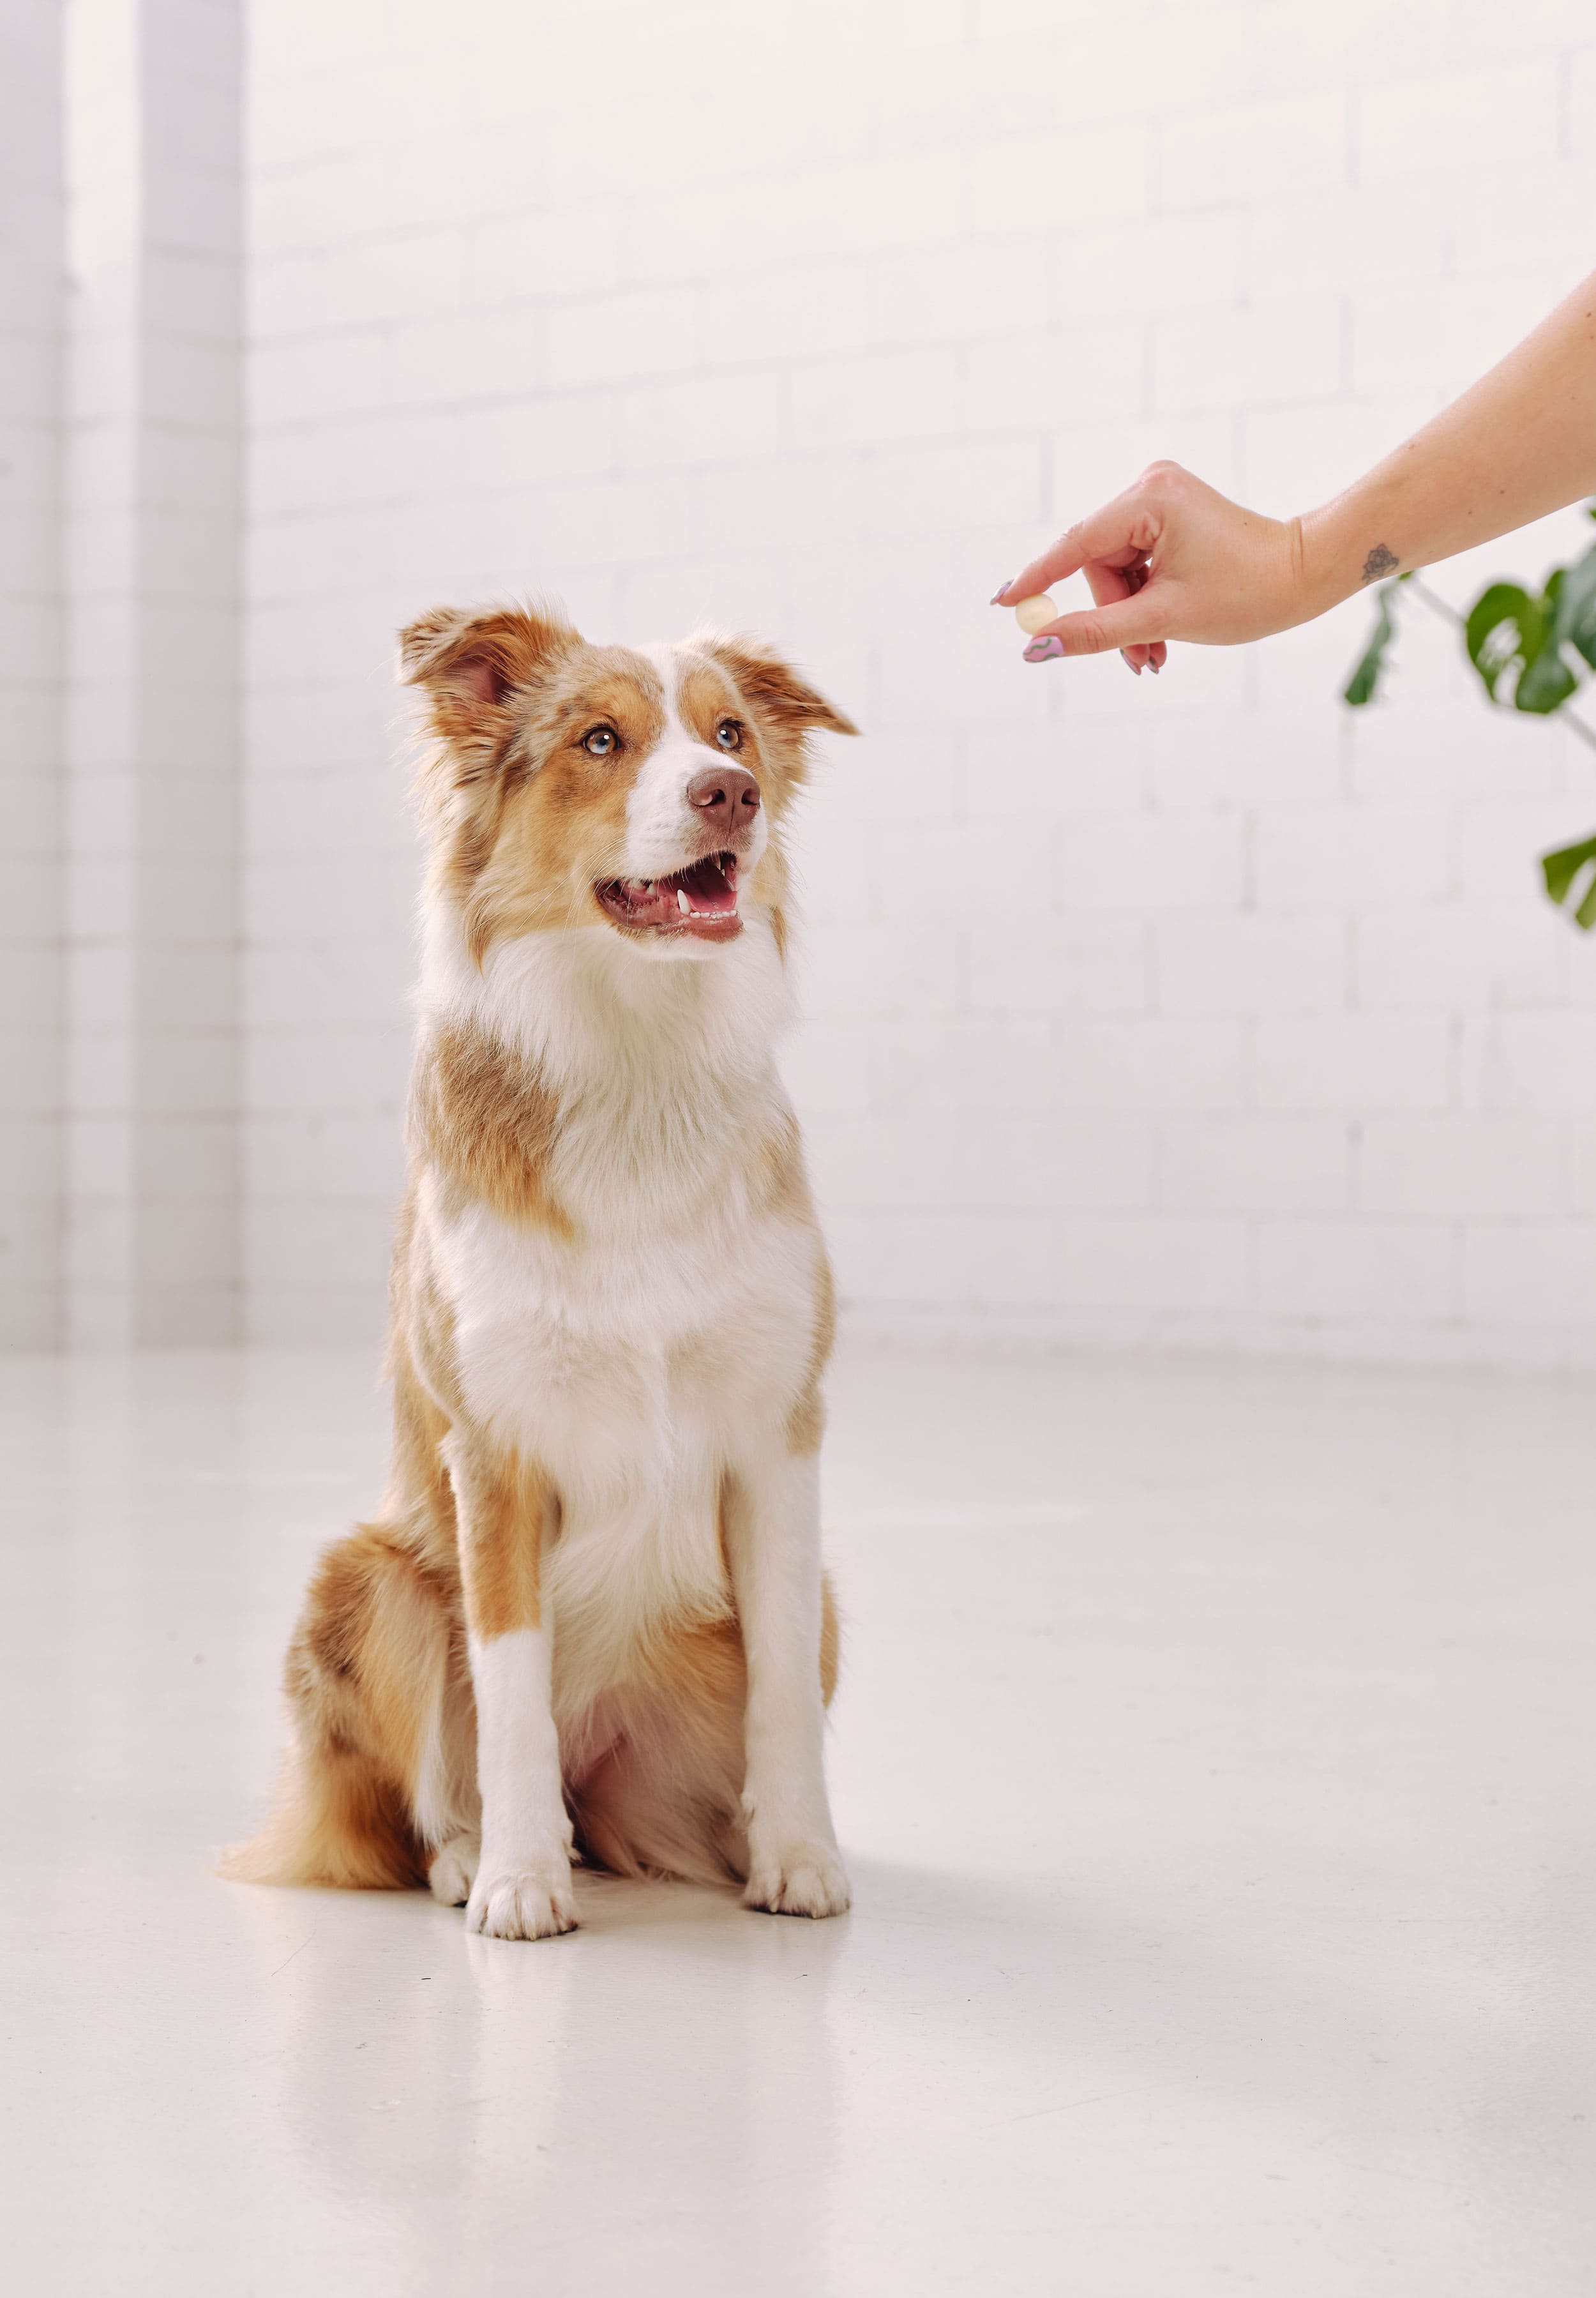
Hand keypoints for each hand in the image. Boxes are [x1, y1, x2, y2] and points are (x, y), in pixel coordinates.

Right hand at [994, 462, 1313, 674]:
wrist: (1304, 575)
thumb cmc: (1246, 593)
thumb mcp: (1163, 618)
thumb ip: (1094, 632)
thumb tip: (1036, 647)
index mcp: (1149, 499)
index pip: (1075, 545)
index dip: (1038, 579)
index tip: (1001, 603)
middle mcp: (1151, 486)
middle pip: (1096, 564)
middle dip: (1112, 616)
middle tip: (1142, 660)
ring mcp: (1161, 497)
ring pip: (1114, 570)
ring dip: (1129, 616)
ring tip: (1157, 653)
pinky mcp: (1170, 512)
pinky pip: (1134, 563)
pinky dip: (1142, 600)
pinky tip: (1162, 629)